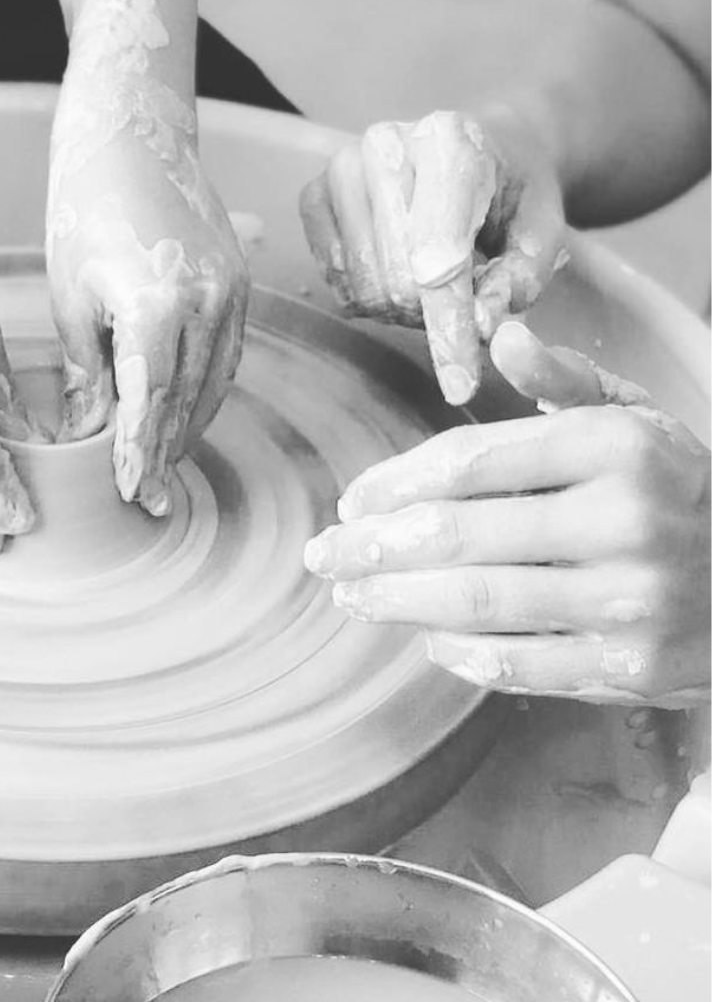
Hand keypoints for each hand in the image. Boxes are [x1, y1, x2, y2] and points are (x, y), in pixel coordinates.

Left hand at [47, 137, 247, 515]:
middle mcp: (208, 302)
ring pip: (215, 384)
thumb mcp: (72, 298)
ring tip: (166, 469)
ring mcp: (233, 293)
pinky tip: (185, 418)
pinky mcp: (240, 286)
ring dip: (190, 430)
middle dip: (168, 454)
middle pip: (189, 400)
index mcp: (159, 303)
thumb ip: (88, 374)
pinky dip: (206, 394)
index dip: (143, 453)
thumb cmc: (85, 212)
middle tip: (152, 502)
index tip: (134, 494)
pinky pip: (227, 358)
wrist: (134, 138)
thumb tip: (86, 437)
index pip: (153, 400)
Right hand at [299, 109, 566, 404]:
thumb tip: (478, 327)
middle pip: (396, 280)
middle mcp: (385, 146)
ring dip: (402, 309)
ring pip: (363, 288)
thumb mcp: (542, 231)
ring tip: (432, 285)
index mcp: (451, 142)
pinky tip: (395, 272)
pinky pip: (335, 284)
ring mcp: (342, 169)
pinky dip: (368, 296)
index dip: (449, 327)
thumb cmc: (513, 192)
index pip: (439, 256)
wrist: (482, 145)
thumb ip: (518, 280)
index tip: (460, 385)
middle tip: (462, 303)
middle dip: (433, 315)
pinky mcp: (313, 196)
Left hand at [303, 321, 710, 706]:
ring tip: (351, 597)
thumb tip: (502, 334)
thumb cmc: (677, 490)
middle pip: (456, 535)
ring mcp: (628, 600)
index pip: (469, 461)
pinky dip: (457, 653)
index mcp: (614, 446)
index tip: (353, 503)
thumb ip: (564, 380)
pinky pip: (516, 664)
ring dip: (394, 602)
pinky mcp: (630, 667)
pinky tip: (424, 638)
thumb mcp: (637, 419)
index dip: (393, 484)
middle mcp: (623, 520)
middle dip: (371, 549)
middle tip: (324, 556)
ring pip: (476, 602)